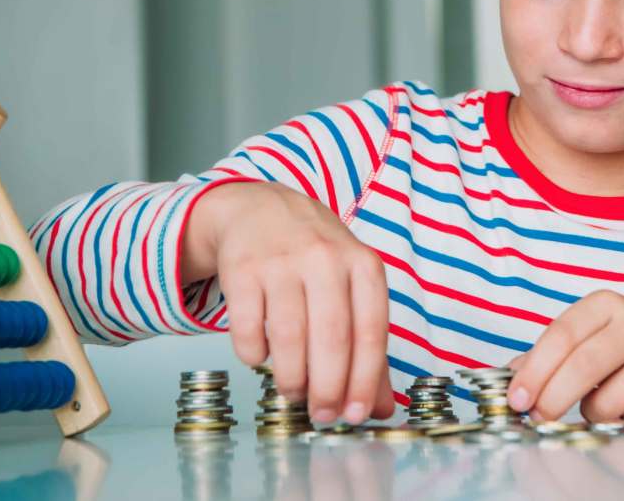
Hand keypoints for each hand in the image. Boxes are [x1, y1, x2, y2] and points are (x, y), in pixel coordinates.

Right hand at [186, 181, 393, 424]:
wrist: (261, 208)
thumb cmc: (315, 257)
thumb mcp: (352, 286)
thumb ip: (368, 345)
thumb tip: (380, 407)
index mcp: (363, 265)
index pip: (372, 331)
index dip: (366, 380)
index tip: (357, 415)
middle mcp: (326, 259)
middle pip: (333, 337)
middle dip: (328, 388)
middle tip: (323, 415)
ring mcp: (283, 261)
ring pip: (289, 336)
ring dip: (292, 378)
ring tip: (294, 391)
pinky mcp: (243, 268)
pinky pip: (248, 328)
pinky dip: (255, 355)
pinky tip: (262, 357)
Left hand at [506, 290, 623, 422]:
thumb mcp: (592, 332)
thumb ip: (551, 351)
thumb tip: (512, 377)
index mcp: (607, 303)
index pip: (561, 336)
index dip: (534, 371)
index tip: (516, 399)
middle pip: (582, 367)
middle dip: (551, 400)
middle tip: (538, 417)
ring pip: (607, 402)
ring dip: (592, 412)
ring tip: (604, 400)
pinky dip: (623, 421)